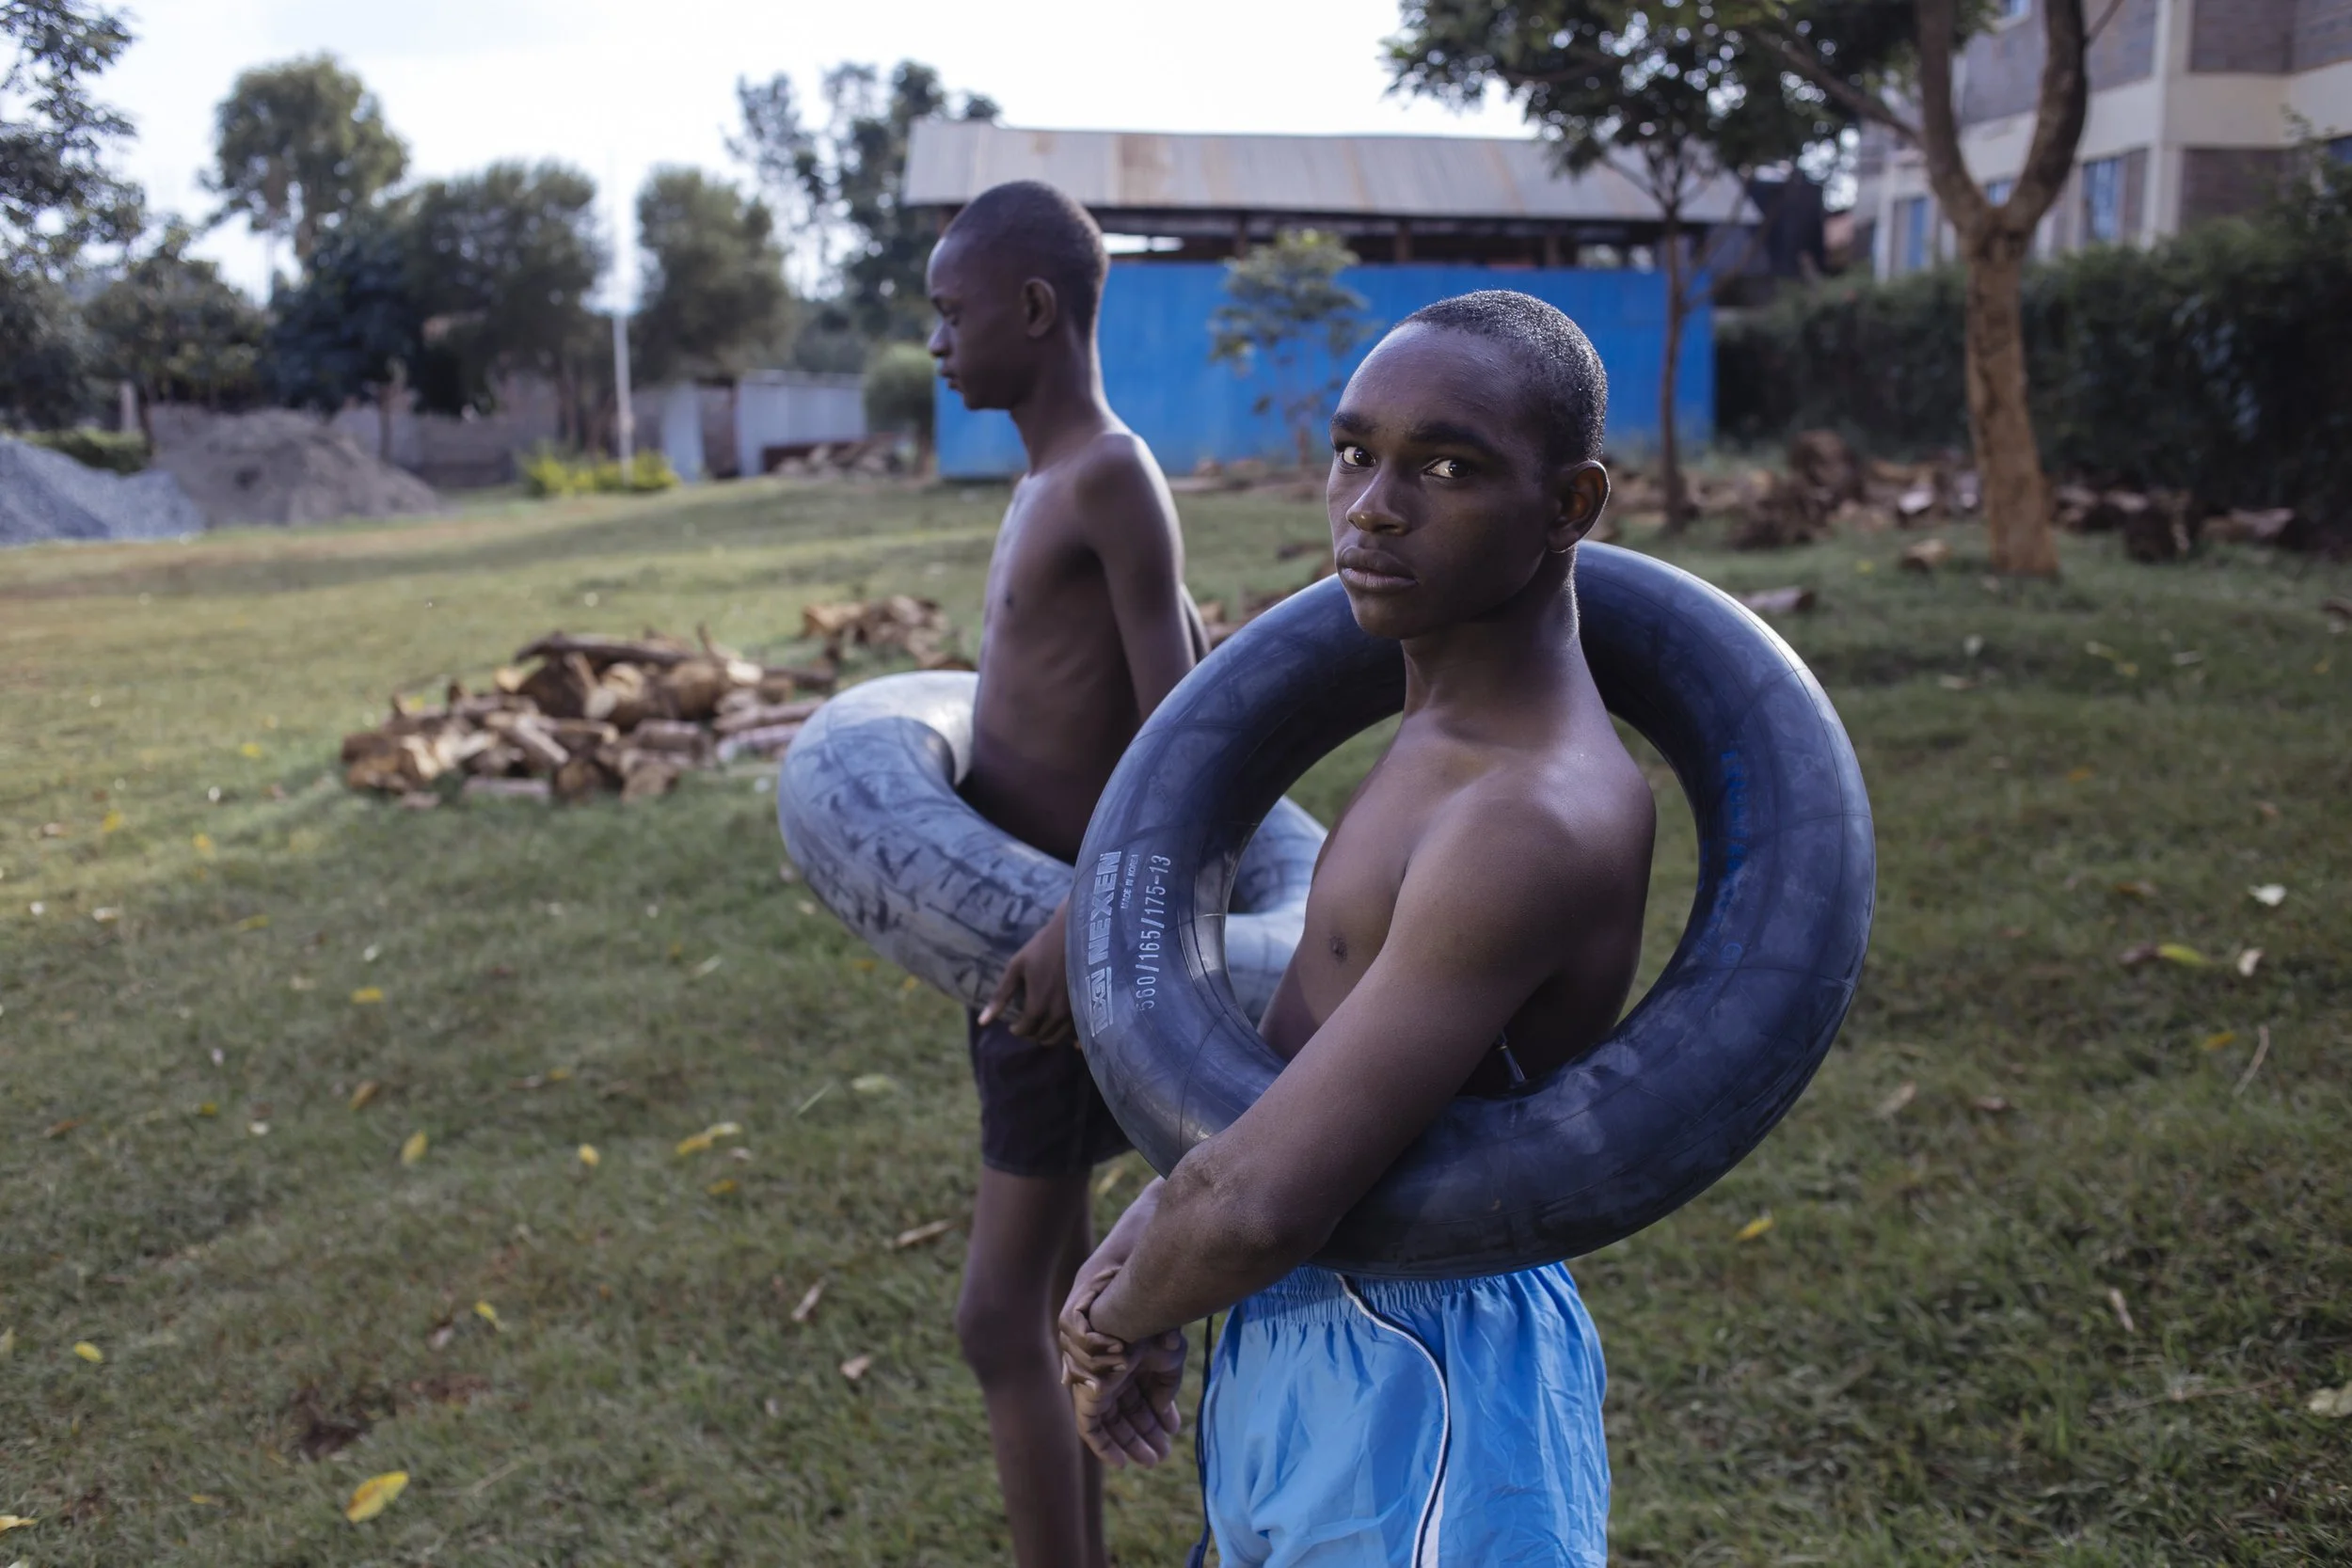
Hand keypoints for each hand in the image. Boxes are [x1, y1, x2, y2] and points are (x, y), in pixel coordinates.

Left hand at [981, 900, 1074, 1045]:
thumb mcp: (1016, 967)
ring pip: (1058, 1037)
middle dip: (1031, 1033)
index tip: (1013, 1024)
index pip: (1025, 1030)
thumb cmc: (1044, 947)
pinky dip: (1067, 1034)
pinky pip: (1077, 1032)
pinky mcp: (1089, 1007)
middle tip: (1027, 1022)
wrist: (1078, 933)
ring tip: (1042, 1022)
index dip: (1017, 1029)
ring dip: (1047, 1034)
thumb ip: (1001, 996)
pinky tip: (1063, 1028)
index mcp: (1038, 1005)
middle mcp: (1057, 1014)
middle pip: (1041, 1036)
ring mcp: (1076, 1012)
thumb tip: (983, 1022)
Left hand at [1059, 1254, 1185, 1467]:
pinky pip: (1090, 1428)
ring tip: (1152, 1461)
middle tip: (1161, 1456)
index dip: (1158, 1416)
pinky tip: (1122, 1461)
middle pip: (1127, 1412)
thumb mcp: (1168, 1359)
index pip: (1142, 1395)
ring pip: (1112, 1422)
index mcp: (1131, 1362)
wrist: (1128, 1315)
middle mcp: (1112, 1374)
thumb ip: (1166, 1386)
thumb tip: (1164, 1412)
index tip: (1172, 1433)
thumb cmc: (1151, 1329)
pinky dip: (1103, 1446)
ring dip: (1130, 1443)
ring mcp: (1098, 1384)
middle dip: (1145, 1435)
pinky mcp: (1086, 1395)